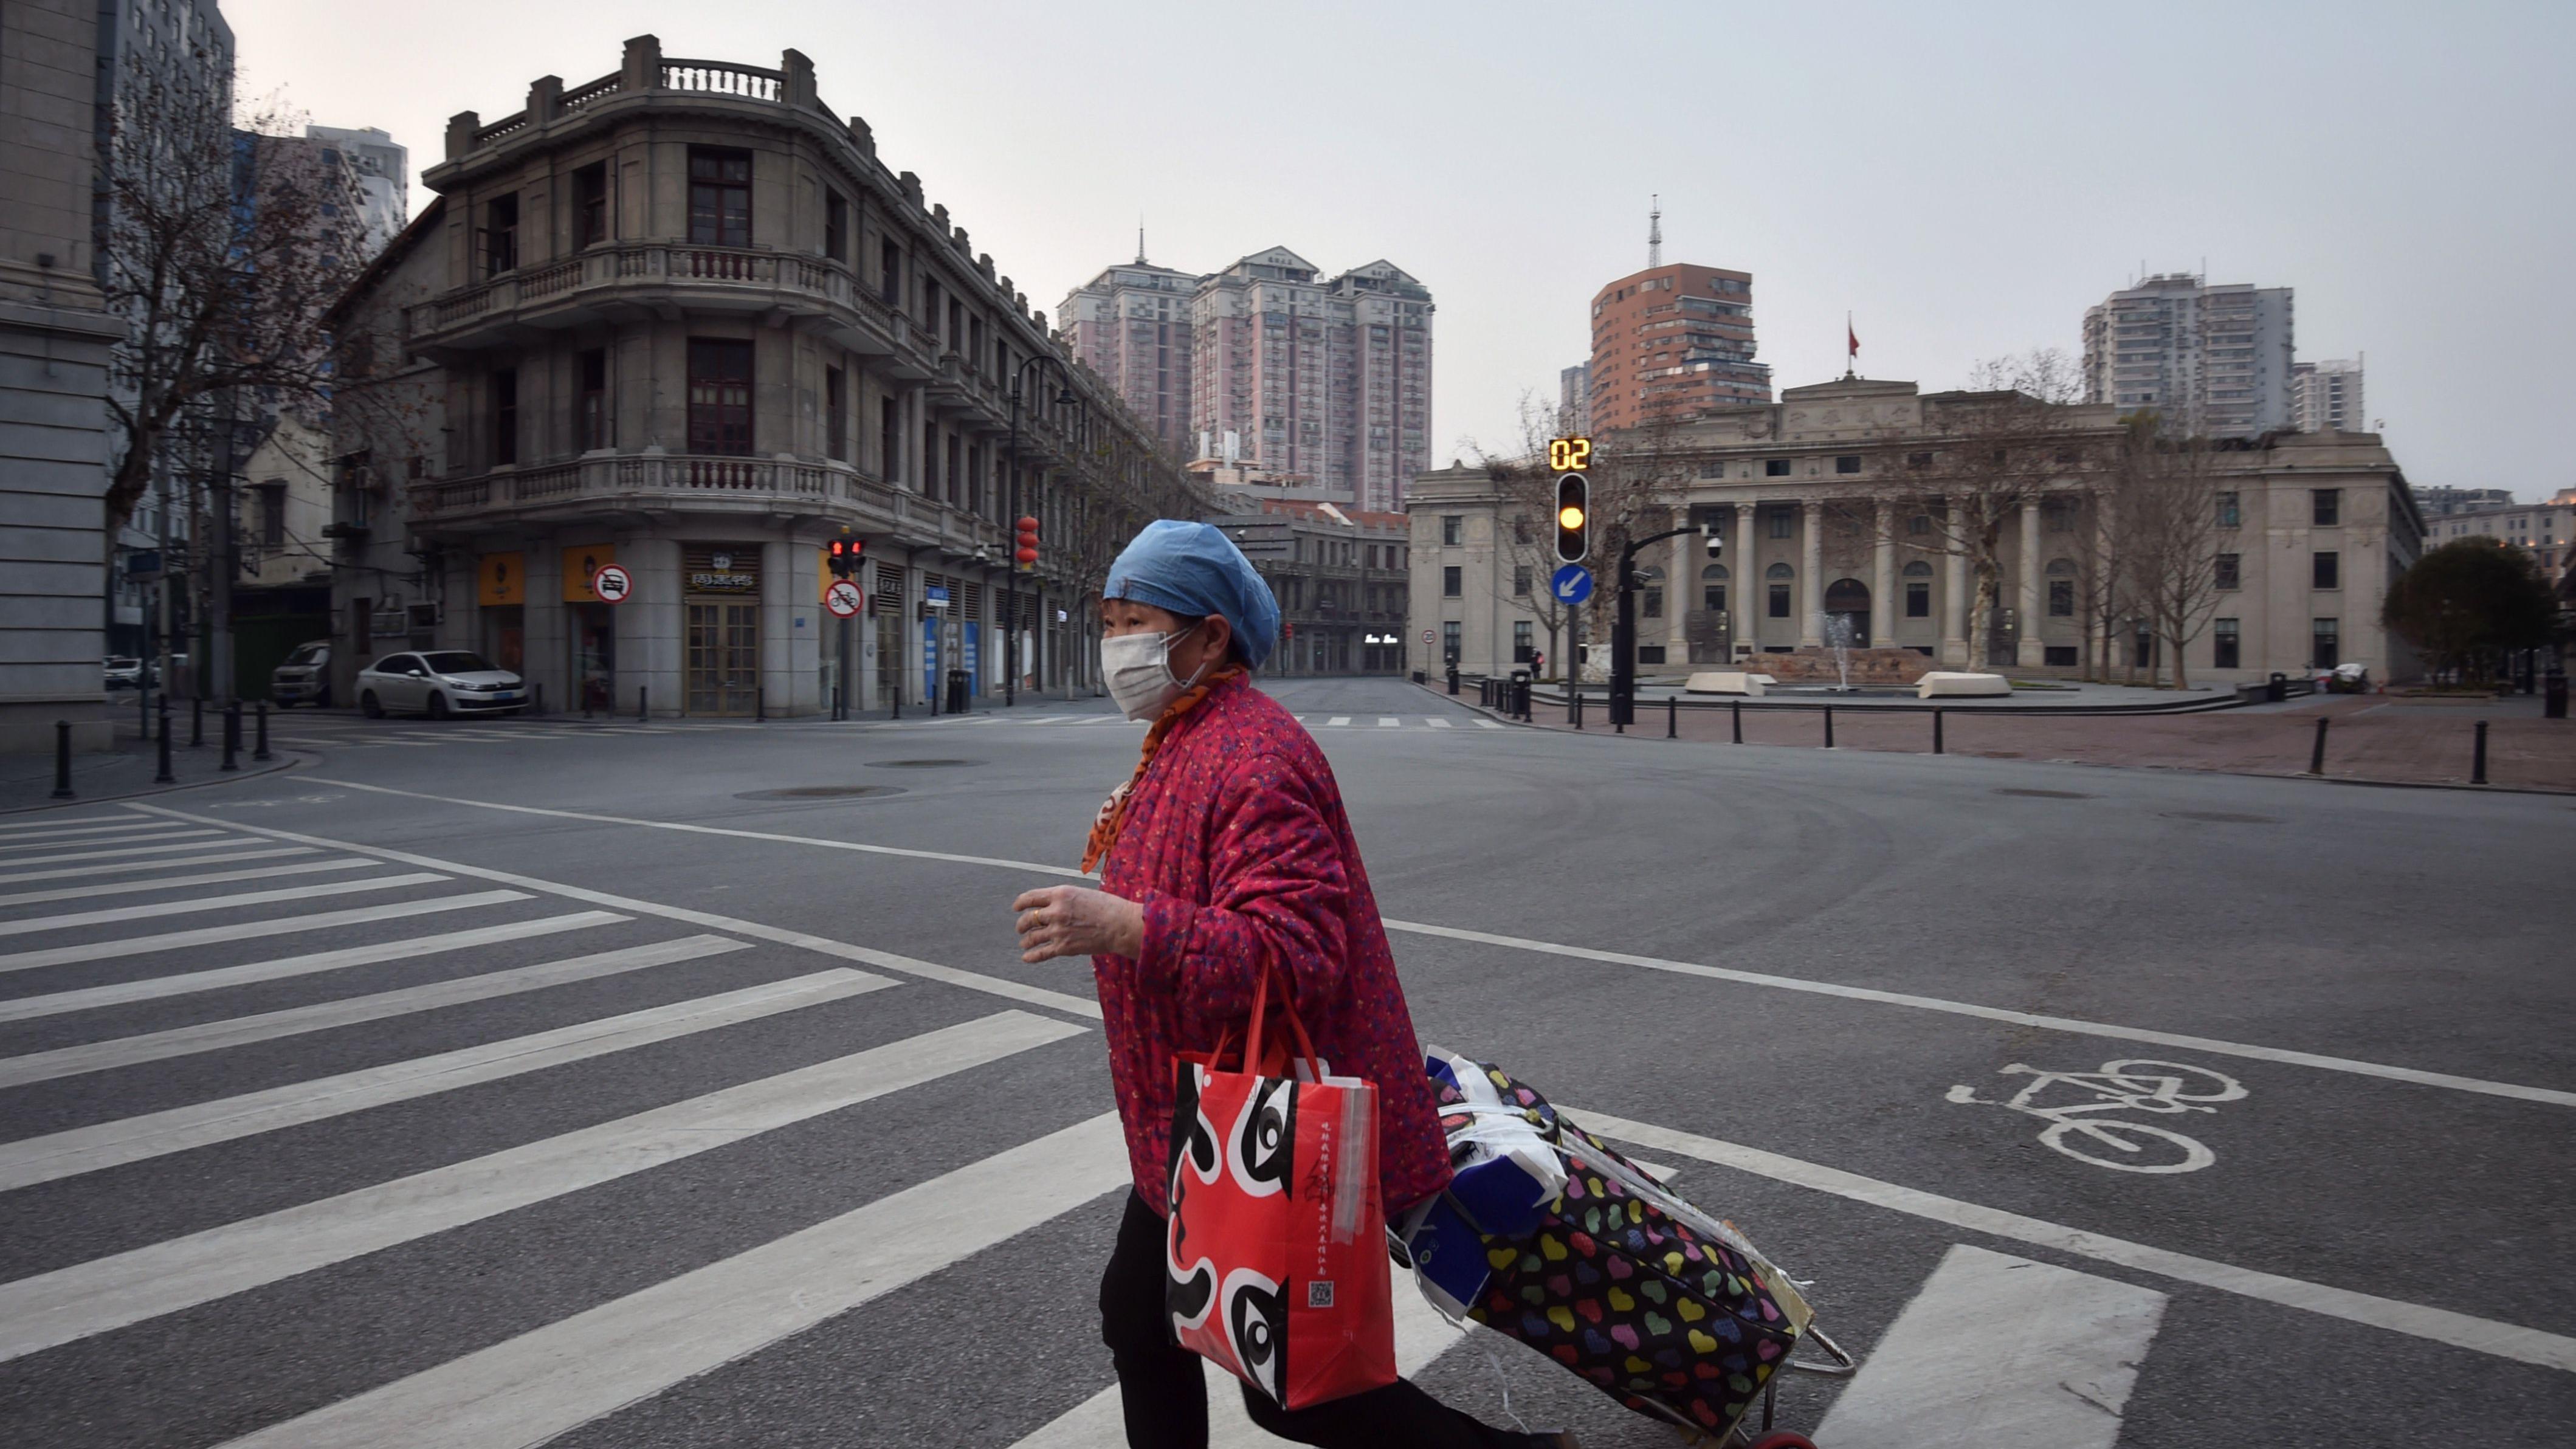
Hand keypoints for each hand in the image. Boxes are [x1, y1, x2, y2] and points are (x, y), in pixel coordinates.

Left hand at [1013, 885, 1144, 962]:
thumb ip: (1066, 899)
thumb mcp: (1083, 894)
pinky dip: (1031, 956)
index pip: (1031, 897)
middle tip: (1021, 928)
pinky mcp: (1063, 947)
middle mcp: (1056, 911)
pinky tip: (1026, 958)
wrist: (1120, 925)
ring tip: (1024, 942)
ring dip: (1025, 940)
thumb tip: (1056, 904)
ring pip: (1032, 937)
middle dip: (1022, 924)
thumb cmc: (1108, 907)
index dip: (1020, 903)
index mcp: (1060, 894)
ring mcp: (1058, 930)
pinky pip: (1041, 953)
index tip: (1016, 907)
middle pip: (1029, 918)